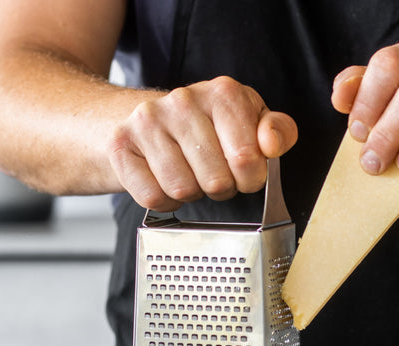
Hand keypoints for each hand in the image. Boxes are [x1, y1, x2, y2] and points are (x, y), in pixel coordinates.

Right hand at [107, 76, 297, 210]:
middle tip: (211, 173)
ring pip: (182, 191)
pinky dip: (163, 200)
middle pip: (216, 181)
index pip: (248, 158)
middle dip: (219, 188)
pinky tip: (163, 179)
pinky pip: (152, 197)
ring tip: (187, 172)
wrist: (141, 121)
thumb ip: (277, 132)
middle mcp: (183, 100)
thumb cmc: (205, 128)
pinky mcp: (121, 144)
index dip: (250, 178)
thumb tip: (272, 143)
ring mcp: (147, 121)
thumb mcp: (250, 123)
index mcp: (223, 93)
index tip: (243, 170)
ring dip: (190, 194)